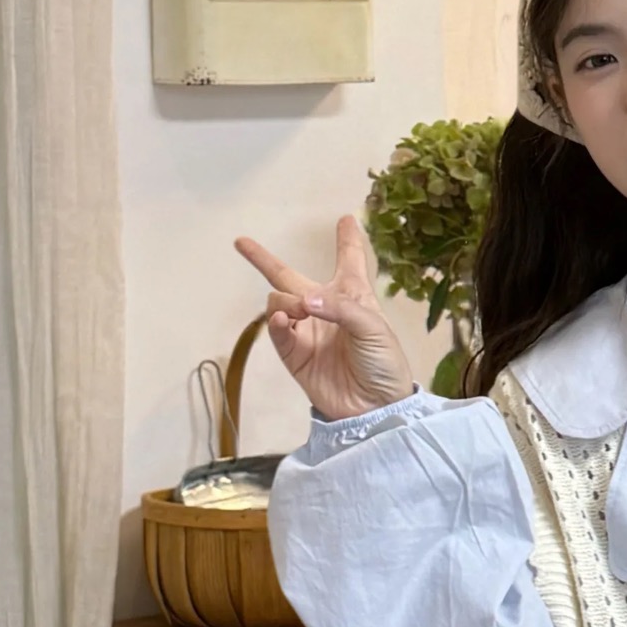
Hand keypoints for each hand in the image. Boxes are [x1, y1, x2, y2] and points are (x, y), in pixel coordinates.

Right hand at [235, 212, 418, 419]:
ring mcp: (306, 331)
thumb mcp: (374, 328)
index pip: (349, 260)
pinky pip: (276, 331)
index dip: (347, 240)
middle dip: (263, 260)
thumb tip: (304, 302)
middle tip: (241, 243)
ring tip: (302, 313)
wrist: (376, 407)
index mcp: (353, 296)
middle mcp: (326, 309)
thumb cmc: (384, 363)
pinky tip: (283, 321)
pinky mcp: (294, 355)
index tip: (344, 219)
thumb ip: (340, 308)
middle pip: (289, 277)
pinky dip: (276, 323)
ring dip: (285, 301)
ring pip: (278, 301)